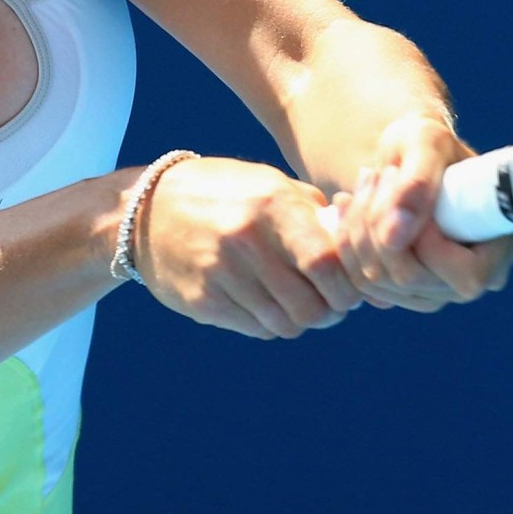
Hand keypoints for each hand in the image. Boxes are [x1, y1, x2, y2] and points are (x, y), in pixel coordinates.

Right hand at [132, 157, 361, 339]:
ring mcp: (221, 273)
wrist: (146, 210)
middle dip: (331, 312)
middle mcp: (246, 240)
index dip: (349, 285)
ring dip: (302, 321)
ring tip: (300, 305)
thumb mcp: (270, 184)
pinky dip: (271, 324)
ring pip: (286, 324)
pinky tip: (267, 305)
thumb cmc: (225, 193)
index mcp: (272, 205)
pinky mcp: (203, 301)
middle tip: (331, 304)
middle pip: (312, 305)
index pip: (328, 263)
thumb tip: (367, 247)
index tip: (351, 287)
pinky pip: (256, 329)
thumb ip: (316, 212)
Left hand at [328, 115, 512, 311]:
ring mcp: (440, 289)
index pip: (468, 274)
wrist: (404, 155)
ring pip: (381, 284)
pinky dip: (346, 244)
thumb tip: (395, 238)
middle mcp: (479, 275)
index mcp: (505, 241)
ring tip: (362, 184)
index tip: (404, 190)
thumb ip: (416, 183)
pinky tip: (349, 207)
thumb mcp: (424, 142)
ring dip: (358, 230)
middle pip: (413, 280)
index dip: (428, 242)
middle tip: (373, 175)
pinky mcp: (405, 292)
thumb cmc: (425, 142)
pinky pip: (362, 286)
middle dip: (379, 225)